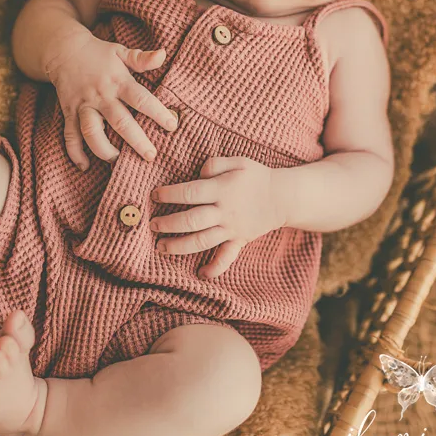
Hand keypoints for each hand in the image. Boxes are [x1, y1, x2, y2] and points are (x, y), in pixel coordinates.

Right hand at [46, 33, 178, 169]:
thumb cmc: (99, 53)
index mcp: (118, 81)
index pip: (141, 99)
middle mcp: (101, 96)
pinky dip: (75, 152)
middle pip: (119, 121)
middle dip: (136, 140)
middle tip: (151, 156)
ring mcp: (83, 106)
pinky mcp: (69, 113)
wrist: (63, 51)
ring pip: (91, 132)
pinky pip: (70, 136)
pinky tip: (85, 165)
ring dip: (104, 150)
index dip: (158, 112)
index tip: (172, 125)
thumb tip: (163, 54)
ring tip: (117, 161)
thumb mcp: (121, 52)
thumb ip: (142, 58)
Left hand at [150, 156, 285, 278]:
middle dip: (169, 224)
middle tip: (152, 225)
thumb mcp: (238, 161)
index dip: (170, 194)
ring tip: (161, 247)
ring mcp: (231, 229)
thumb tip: (197, 174)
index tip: (154, 196)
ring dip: (180, 246)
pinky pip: (227, 257)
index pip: (190, 192)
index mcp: (222, 190)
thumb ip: (214, 164)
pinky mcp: (239, 240)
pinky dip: (215, 268)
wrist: (283, 197)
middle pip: (192, 220)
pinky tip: (201, 274)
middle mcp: (224, 211)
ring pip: (202, 241)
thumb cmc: (257, 177)